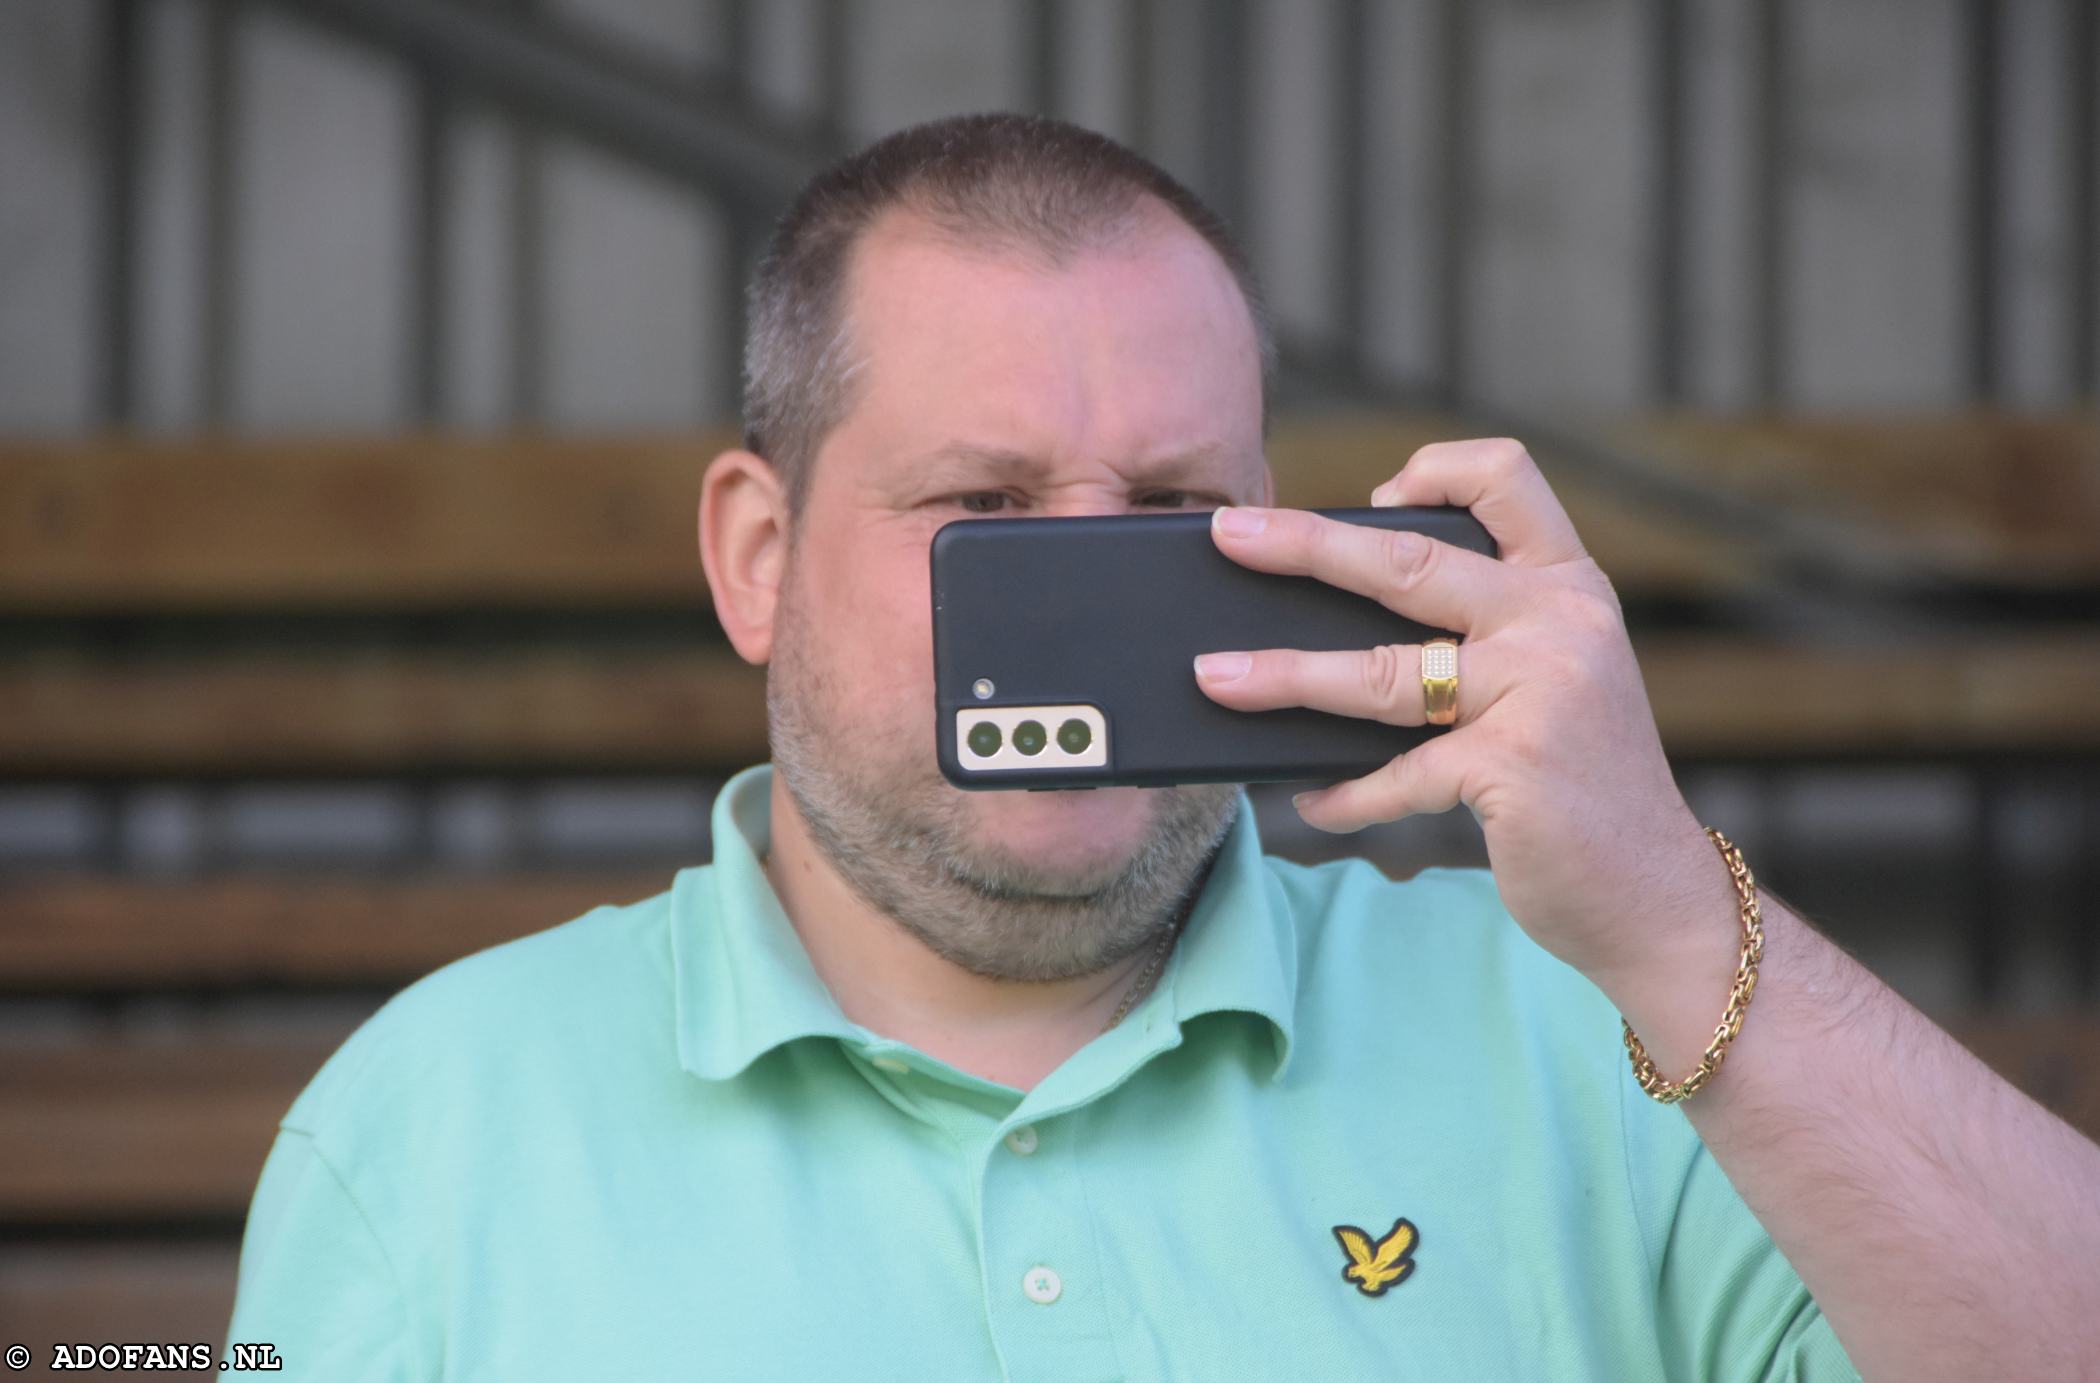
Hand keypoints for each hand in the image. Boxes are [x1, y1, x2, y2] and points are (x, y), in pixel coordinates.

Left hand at [1195, 438, 1727, 984]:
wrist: (1656, 895)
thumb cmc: (1582, 787)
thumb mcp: (1555, 683)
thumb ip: (1482, 639)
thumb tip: (1334, 629)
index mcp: (1570, 587)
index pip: (1506, 477)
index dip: (1432, 472)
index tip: (1374, 499)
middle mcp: (1560, 622)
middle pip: (1409, 562)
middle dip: (1305, 544)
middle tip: (1228, 536)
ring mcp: (1539, 692)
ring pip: (1383, 672)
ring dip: (1287, 675)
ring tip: (1217, 676)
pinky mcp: (1513, 766)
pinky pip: (1397, 774)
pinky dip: (1345, 793)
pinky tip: (1309, 800)